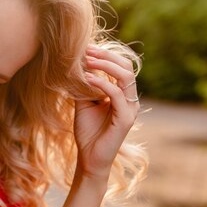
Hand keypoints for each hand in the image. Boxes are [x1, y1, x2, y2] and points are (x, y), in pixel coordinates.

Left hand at [74, 46, 139, 178]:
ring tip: (87, 60)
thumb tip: (76, 65)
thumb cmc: (87, 131)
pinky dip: (102, 84)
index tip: (86, 48)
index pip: (121, 67)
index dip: (106, 55)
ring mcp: (130, 109)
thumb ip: (84, 85)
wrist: (89, 158)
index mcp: (122, 94)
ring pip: (125, 77)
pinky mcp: (126, 119)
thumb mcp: (83, 103)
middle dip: (106, 55)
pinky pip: (117, 95)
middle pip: (126, 67)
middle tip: (87, 50)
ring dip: (105, 65)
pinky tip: (86, 78)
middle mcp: (130, 99)